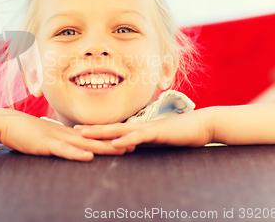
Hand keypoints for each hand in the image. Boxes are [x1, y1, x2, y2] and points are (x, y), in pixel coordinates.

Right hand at [0, 111, 126, 161]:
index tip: (124, 140)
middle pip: (93, 139)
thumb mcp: (44, 136)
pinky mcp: (45, 144)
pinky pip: (63, 150)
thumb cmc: (24, 131)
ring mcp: (56, 138)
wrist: (6, 123)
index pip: (90, 136)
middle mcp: (64, 133)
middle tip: (133, 145)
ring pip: (83, 144)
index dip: (108, 138)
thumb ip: (56, 140)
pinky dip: (76, 153)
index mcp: (64, 132)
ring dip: (102, 147)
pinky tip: (88, 156)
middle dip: (113, 142)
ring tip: (120, 150)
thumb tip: (67, 144)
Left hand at [74, 109, 214, 149]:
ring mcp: (147, 128)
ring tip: (84, 135)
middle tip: (72, 131)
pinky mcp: (157, 132)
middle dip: (91, 130)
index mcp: (138, 128)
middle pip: (110, 127)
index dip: (96, 130)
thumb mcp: (158, 140)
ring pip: (119, 130)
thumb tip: (131, 149)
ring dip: (101, 132)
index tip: (79, 132)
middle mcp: (139, 126)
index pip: (113, 129)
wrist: (201, 125)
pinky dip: (126, 140)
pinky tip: (115, 144)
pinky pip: (139, 137)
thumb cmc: (180, 133)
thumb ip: (144, 143)